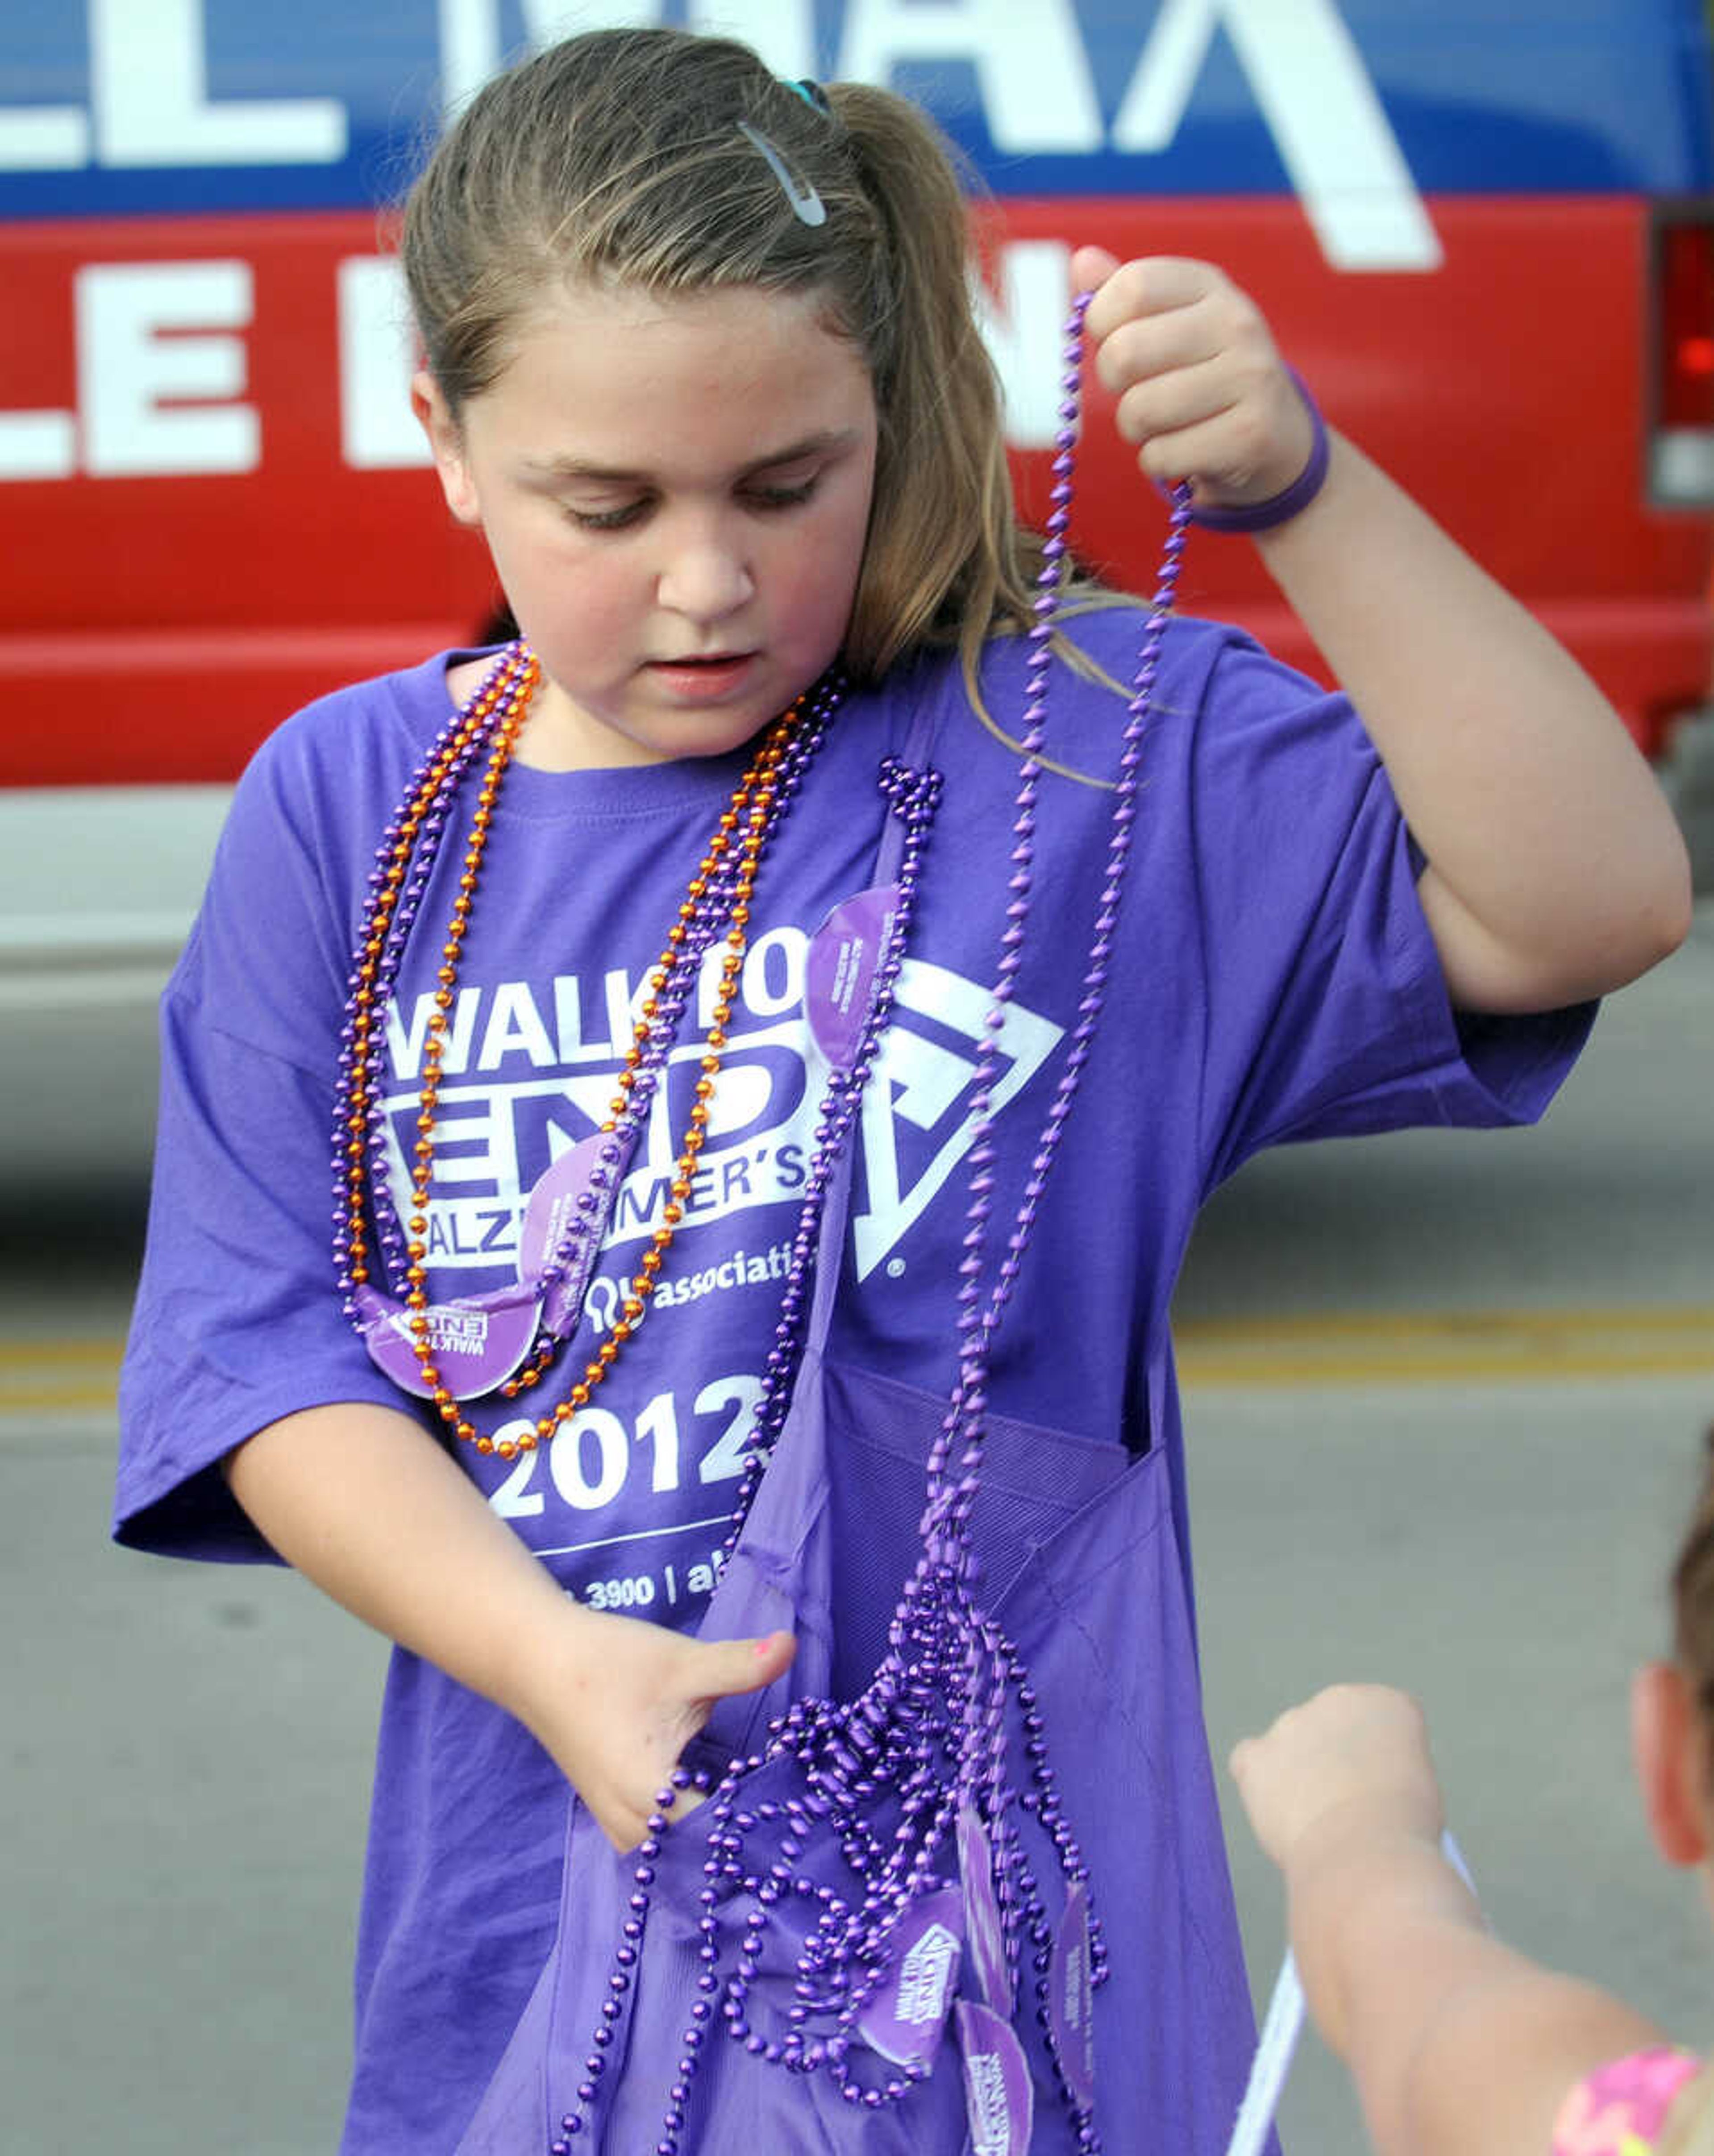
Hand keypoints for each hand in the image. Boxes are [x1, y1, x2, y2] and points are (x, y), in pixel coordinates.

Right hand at [528, 1607, 795, 1851]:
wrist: (535, 1660)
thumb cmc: (606, 1662)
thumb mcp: (679, 1663)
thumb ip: (739, 1665)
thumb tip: (793, 1645)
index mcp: (650, 1798)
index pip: (726, 1839)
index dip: (770, 1828)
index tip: (810, 1814)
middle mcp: (633, 1829)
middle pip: (708, 1857)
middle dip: (752, 1839)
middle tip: (802, 1820)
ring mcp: (619, 1827)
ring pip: (685, 1855)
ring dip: (723, 1838)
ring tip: (773, 1816)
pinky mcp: (615, 1815)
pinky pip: (666, 1844)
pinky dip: (697, 1831)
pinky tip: (728, 1806)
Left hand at [1071, 246, 1315, 513]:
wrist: (1276, 434)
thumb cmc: (1204, 374)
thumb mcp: (1170, 323)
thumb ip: (1124, 294)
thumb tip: (1082, 261)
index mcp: (1209, 286)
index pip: (1132, 287)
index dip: (1102, 322)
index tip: (1115, 340)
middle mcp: (1236, 323)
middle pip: (1125, 353)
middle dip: (1114, 384)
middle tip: (1139, 390)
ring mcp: (1250, 378)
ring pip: (1139, 411)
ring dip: (1134, 428)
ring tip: (1163, 423)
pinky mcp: (1250, 436)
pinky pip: (1161, 456)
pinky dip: (1157, 462)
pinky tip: (1184, 450)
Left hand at [1228, 1683, 1444, 1873]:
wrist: (1364, 1852)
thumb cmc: (1404, 1832)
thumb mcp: (1420, 1789)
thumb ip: (1393, 1768)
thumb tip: (1372, 1785)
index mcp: (1388, 1704)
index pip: (1384, 1724)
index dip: (1385, 1764)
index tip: (1388, 1794)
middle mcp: (1338, 1699)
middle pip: (1334, 1728)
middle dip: (1340, 1761)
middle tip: (1352, 1809)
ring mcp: (1292, 1723)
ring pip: (1292, 1745)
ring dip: (1301, 1773)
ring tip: (1320, 1821)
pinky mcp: (1257, 1753)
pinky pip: (1250, 1761)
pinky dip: (1259, 1783)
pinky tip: (1278, 1810)